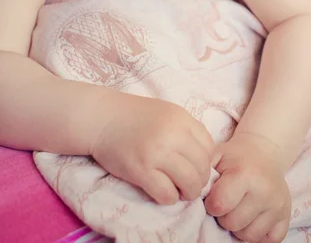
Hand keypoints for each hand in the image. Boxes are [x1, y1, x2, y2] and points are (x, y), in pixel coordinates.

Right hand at [91, 93, 213, 204]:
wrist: (101, 117)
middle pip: (202, 167)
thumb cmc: (134, 116)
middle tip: (187, 183)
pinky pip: (167, 194)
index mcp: (181, 118)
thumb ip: (185, 130)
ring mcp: (157, 152)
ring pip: (190, 183)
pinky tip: (161, 190)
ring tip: (178, 190)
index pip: (209, 148)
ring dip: (187, 192)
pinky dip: (169, 198)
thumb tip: (205, 159)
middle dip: (199, 180)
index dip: (205, 162)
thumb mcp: (166, 113)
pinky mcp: (141, 170)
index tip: (194, 167)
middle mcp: (172, 134)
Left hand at [204, 133, 290, 242]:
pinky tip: (252, 218)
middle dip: (224, 216)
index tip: (213, 196)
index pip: (219, 205)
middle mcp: (265, 191)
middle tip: (226, 203)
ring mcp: (278, 206)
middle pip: (233, 223)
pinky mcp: (287, 217)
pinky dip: (257, 234)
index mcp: (245, 174)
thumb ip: (203, 173)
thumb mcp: (216, 156)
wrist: (264, 151)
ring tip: (238, 209)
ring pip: (249, 236)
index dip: (211, 203)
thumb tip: (192, 193)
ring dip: (239, 227)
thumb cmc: (234, 157)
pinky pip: (268, 241)